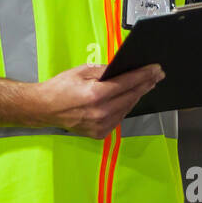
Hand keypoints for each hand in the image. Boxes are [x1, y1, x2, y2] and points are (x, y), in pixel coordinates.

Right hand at [32, 63, 164, 138]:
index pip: (127, 83)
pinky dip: (125, 107)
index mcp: (95, 95)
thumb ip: (103, 70)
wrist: (43, 109)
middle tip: (157, 75)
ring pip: (127, 108)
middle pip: (131, 96)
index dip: (144, 75)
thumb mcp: (81, 71)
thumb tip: (122, 70)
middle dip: (146, 84)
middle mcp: (101, 112)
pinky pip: (119, 118)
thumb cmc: (59, 87)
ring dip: (137, 96)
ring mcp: (101, 125)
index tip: (156, 69)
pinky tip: (130, 98)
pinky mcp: (99, 133)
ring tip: (147, 85)